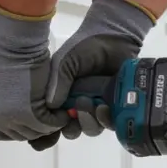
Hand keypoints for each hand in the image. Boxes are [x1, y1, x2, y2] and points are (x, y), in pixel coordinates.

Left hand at [0, 2, 72, 149]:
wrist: (18, 46)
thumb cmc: (12, 58)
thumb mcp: (3, 88)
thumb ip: (8, 105)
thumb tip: (25, 120)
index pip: (3, 134)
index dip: (21, 129)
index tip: (34, 122)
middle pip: (21, 135)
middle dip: (38, 128)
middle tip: (52, 117)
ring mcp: (9, 118)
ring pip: (35, 132)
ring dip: (49, 124)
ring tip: (58, 114)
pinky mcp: (28, 115)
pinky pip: (48, 125)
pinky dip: (58, 120)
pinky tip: (64, 112)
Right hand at [43, 0, 155, 142]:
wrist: (113, 37)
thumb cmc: (84, 47)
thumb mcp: (65, 62)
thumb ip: (58, 82)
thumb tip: (51, 107)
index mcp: (61, 96)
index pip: (53, 121)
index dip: (52, 130)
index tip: (53, 128)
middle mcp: (78, 105)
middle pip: (72, 130)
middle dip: (73, 126)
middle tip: (77, 109)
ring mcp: (97, 107)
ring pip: (91, 128)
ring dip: (89, 122)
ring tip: (92, 104)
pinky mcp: (115, 106)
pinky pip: (110, 124)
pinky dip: (105, 120)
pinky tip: (104, 107)